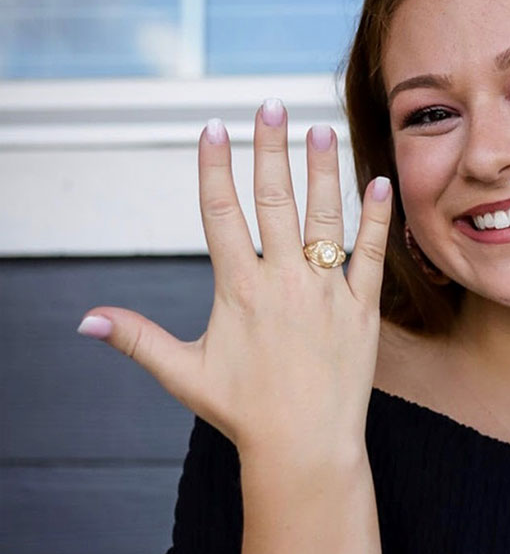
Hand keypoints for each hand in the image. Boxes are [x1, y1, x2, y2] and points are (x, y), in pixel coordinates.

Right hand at [77, 98, 391, 458]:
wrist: (305, 448)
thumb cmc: (244, 412)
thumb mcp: (184, 373)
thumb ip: (138, 339)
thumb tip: (85, 320)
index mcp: (238, 289)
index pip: (221, 213)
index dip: (215, 166)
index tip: (214, 128)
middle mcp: (283, 282)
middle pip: (273, 201)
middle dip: (268, 149)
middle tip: (270, 105)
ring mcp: (327, 293)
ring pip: (325, 218)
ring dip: (322, 171)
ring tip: (319, 129)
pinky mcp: (362, 310)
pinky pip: (372, 256)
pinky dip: (378, 220)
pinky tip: (380, 184)